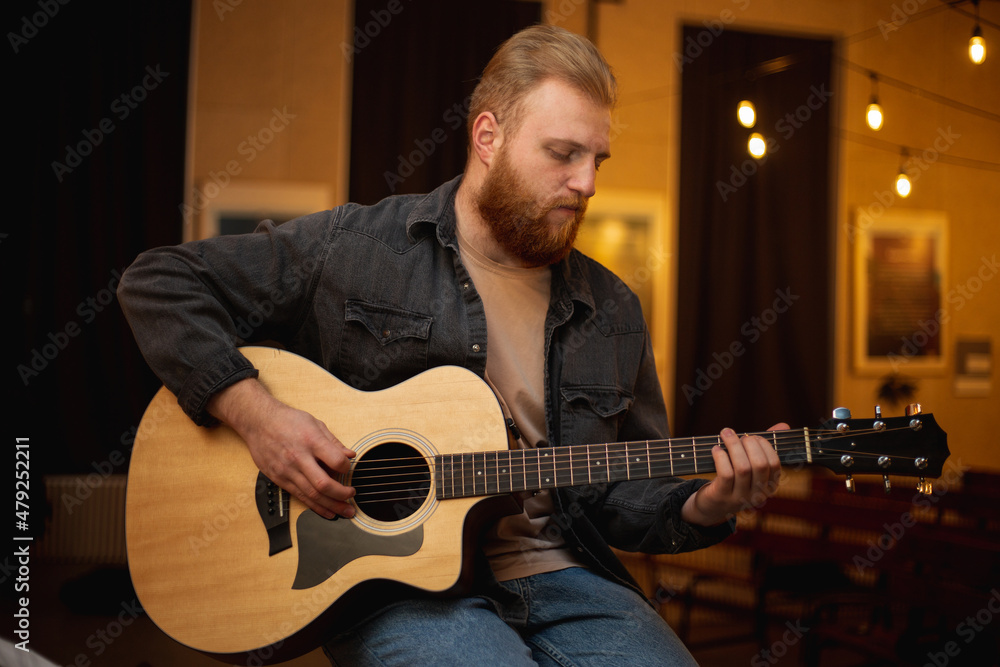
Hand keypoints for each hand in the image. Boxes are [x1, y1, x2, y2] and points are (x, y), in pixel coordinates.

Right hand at [208, 378, 355, 518]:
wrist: (258, 422)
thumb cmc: (288, 420)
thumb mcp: (315, 423)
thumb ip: (333, 442)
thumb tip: (350, 455)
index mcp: (311, 441)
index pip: (335, 460)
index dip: (347, 467)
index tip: (349, 468)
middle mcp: (298, 458)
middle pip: (323, 484)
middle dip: (341, 495)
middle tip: (352, 497)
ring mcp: (287, 470)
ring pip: (312, 495)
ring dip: (331, 506)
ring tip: (345, 512)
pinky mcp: (279, 479)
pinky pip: (299, 496)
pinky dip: (315, 506)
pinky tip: (327, 511)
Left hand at [680, 423, 787, 526]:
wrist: (713, 506)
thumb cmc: (735, 479)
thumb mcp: (751, 464)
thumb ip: (765, 445)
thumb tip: (784, 425)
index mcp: (770, 486)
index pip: (774, 464)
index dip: (764, 446)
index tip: (754, 437)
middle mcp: (758, 494)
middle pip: (760, 465)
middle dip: (749, 444)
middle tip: (739, 435)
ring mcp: (740, 497)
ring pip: (742, 468)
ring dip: (733, 446)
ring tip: (725, 434)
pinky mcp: (722, 496)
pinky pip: (726, 474)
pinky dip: (721, 457)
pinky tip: (716, 449)